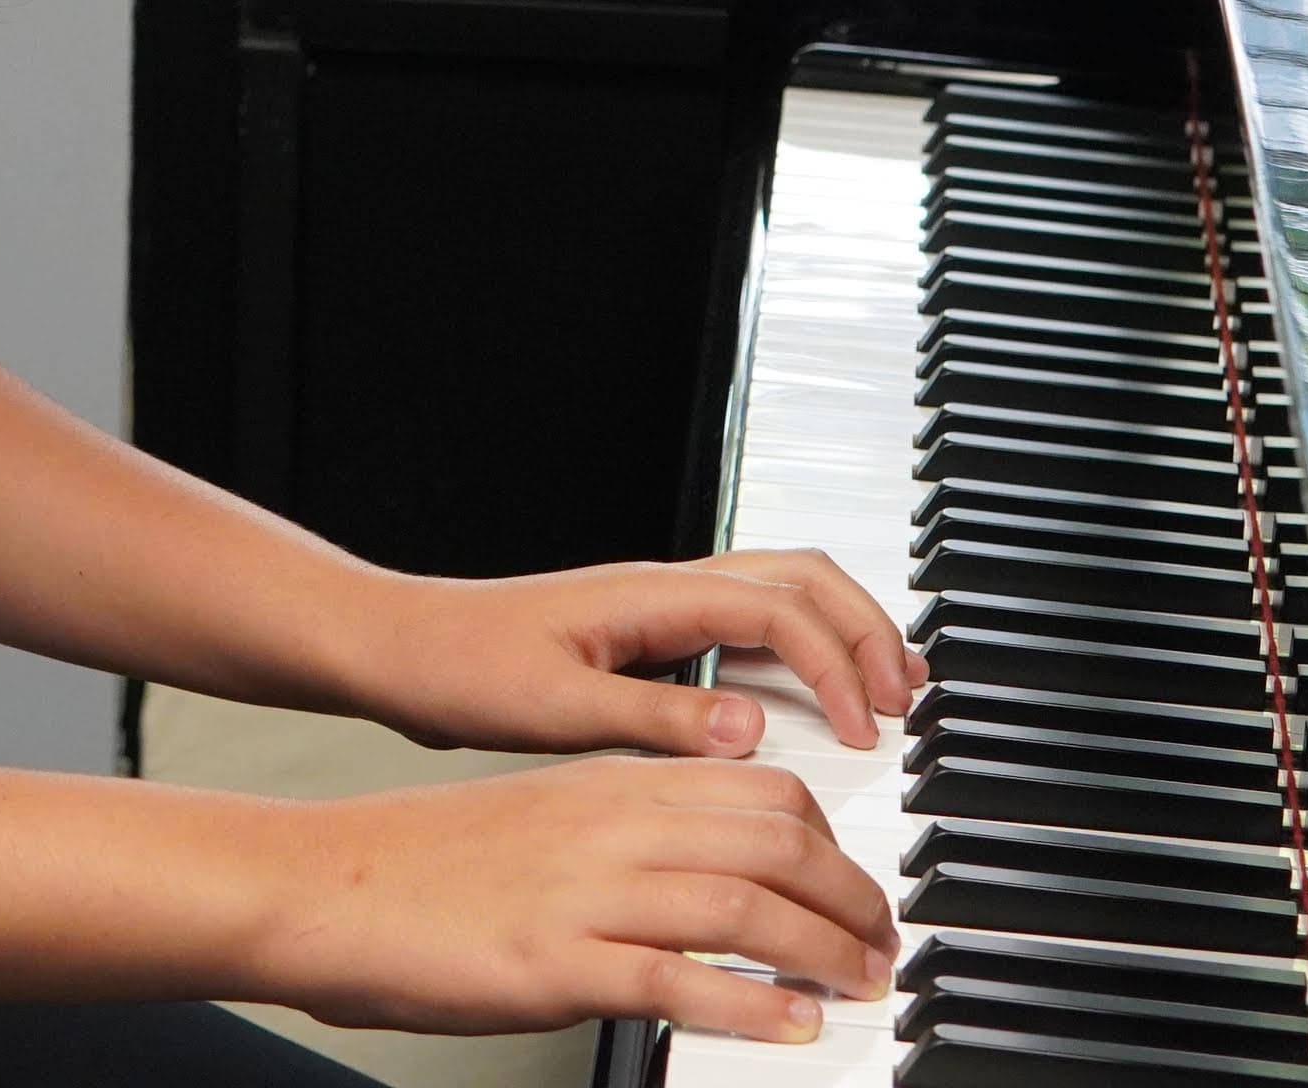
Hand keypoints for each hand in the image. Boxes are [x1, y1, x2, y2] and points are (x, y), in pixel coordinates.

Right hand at [244, 753, 894, 1041]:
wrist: (317, 883)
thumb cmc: (415, 866)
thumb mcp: (534, 822)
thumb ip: (613, 834)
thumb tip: (690, 872)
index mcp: (604, 786)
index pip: (758, 789)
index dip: (829, 840)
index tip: (853, 884)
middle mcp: (606, 826)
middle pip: (774, 835)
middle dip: (849, 892)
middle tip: (879, 943)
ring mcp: (583, 892)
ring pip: (745, 899)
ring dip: (824, 947)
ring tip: (858, 985)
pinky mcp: (555, 962)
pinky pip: (679, 975)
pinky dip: (752, 1001)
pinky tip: (791, 1023)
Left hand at [345, 549, 926, 757]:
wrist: (400, 647)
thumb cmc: (459, 670)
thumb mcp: (553, 708)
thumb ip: (652, 718)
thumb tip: (749, 732)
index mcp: (649, 597)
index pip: (778, 610)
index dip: (835, 667)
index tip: (865, 732)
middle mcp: (665, 586)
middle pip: (803, 575)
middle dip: (868, 629)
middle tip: (907, 700)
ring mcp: (661, 601)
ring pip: (784, 586)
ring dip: (845, 627)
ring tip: (892, 685)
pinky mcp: (651, 628)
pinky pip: (751, 618)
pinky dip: (803, 645)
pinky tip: (813, 694)